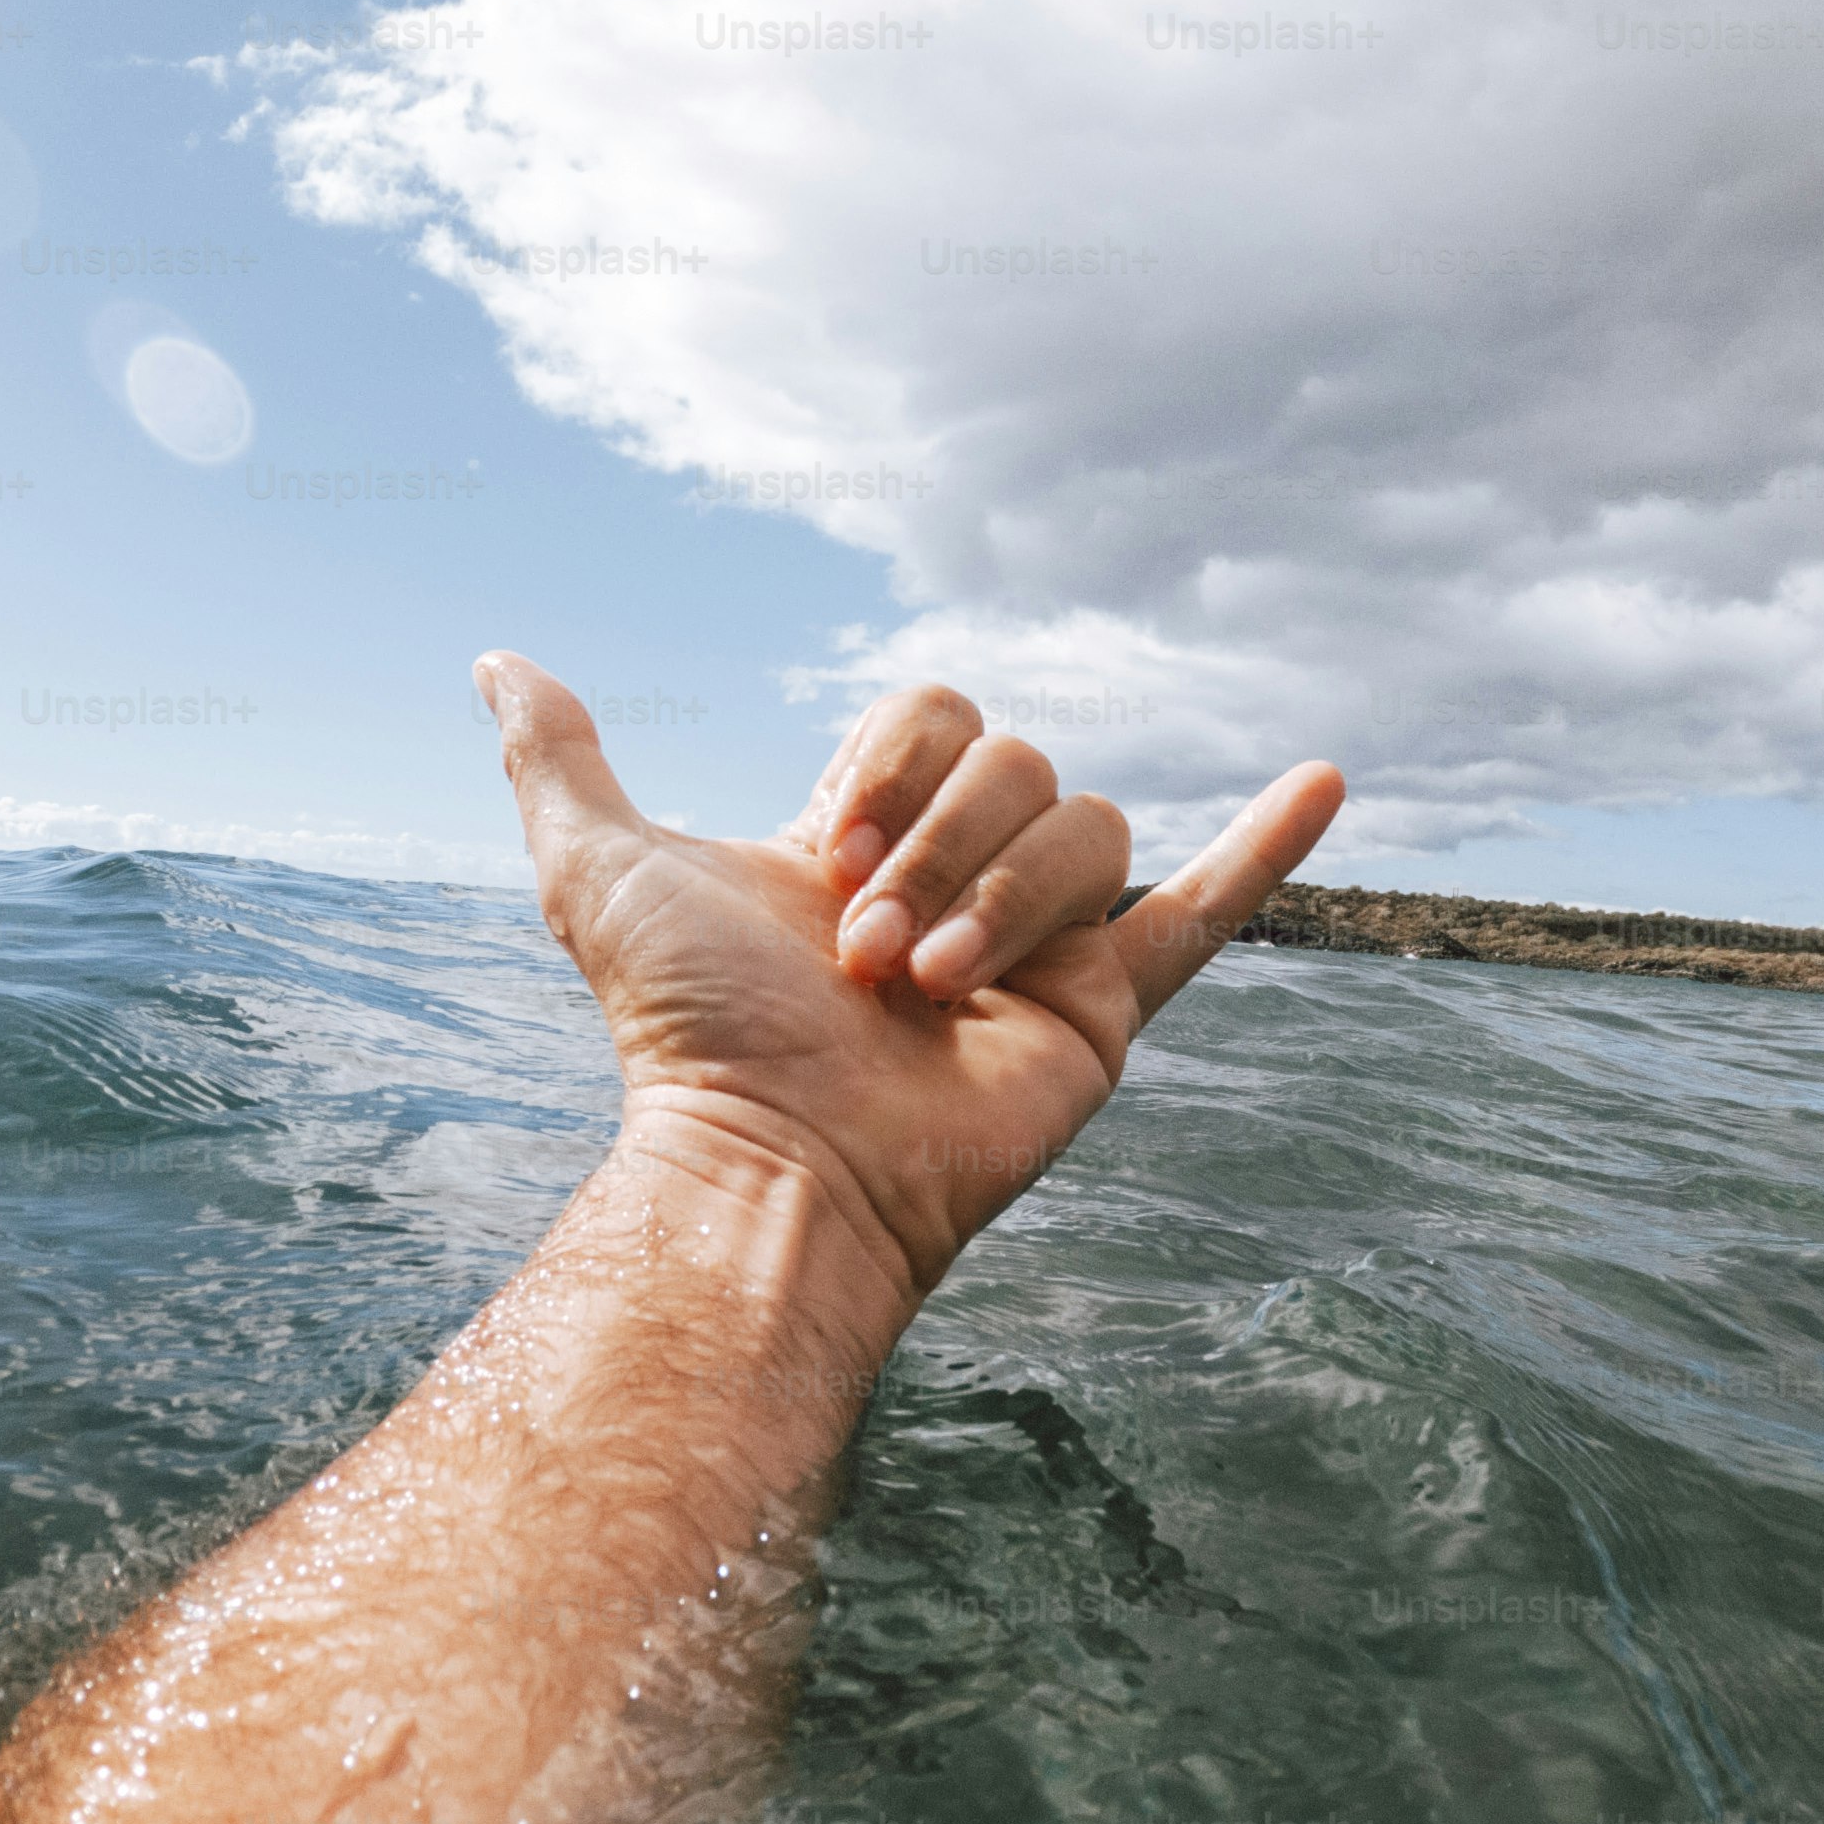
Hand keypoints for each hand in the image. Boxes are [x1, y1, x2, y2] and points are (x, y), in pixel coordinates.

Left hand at [478, 654, 1343, 1303]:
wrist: (775, 1161)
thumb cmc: (687, 1034)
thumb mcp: (603, 874)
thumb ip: (560, 765)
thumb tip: (498, 663)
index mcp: (876, 837)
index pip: (938, 715)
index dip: (894, 763)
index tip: (828, 853)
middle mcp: (965, 880)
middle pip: (1018, 765)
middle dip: (941, 845)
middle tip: (867, 953)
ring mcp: (1042, 944)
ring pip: (1085, 831)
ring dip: (1005, 899)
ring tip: (929, 992)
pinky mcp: (1104, 1011)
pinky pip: (1204, 911)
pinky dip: (1268, 848)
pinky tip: (1325, 777)